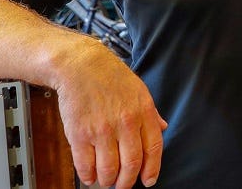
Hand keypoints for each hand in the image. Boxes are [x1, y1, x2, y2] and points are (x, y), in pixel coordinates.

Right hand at [55, 42, 167, 188]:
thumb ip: (151, 113)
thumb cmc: (110, 76)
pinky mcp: (80, 134)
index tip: (148, 181)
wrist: (80, 65)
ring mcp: (102, 130)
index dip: (152, 169)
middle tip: (123, 185)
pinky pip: (85, 166)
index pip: (153, 148)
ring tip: (107, 180)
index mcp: (143, 111)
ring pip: (109, 170)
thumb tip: (162, 129)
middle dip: (128, 182)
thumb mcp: (139, 90)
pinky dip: (89, 176)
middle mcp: (125, 122)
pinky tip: (90, 176)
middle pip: (131, 164)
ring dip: (108, 181)